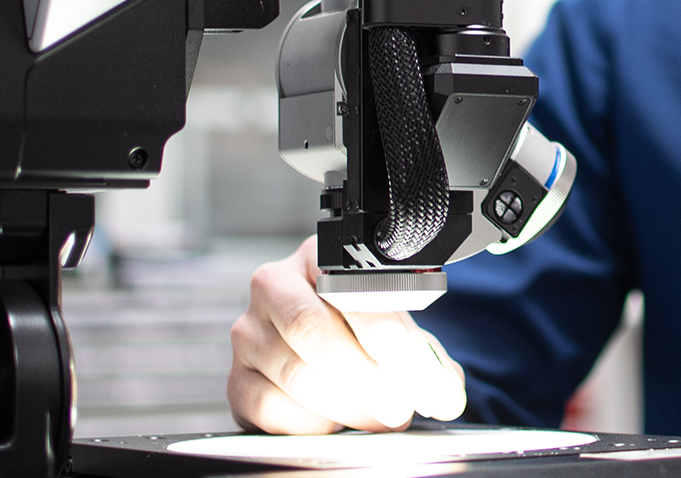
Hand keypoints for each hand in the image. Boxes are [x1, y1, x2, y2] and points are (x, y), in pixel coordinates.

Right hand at [228, 235, 466, 432]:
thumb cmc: (363, 329)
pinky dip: (310, 422)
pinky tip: (335, 421)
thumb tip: (445, 392)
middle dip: (365, 378)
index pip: (348, 289)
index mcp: (318, 257)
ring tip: (379, 418)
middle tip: (399, 407)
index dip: (383, 333)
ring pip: (295, 373)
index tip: (412, 367)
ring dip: (346, 406)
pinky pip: (268, 406)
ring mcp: (248, 333)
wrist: (327, 344)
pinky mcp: (236, 379)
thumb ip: (425, 355)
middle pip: (313, 332)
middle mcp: (273, 287)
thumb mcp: (397, 327)